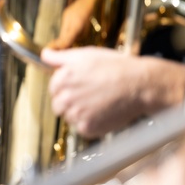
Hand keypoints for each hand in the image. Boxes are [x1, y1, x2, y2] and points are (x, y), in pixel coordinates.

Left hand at [42, 47, 184, 138]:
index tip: (79, 86)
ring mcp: (75, 114)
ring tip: (99, 102)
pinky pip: (82, 129)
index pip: (53, 88)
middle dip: (70, 101)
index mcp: (61, 79)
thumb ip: (59, 57)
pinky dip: (91, 124)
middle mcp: (65, 97)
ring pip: (70, 117)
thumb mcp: (85, 55)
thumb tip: (44, 55)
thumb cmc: (116, 67)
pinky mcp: (87, 128)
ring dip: (80, 113)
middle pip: (58, 105)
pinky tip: (103, 112)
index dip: (66, 87)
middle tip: (90, 95)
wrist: (140, 84)